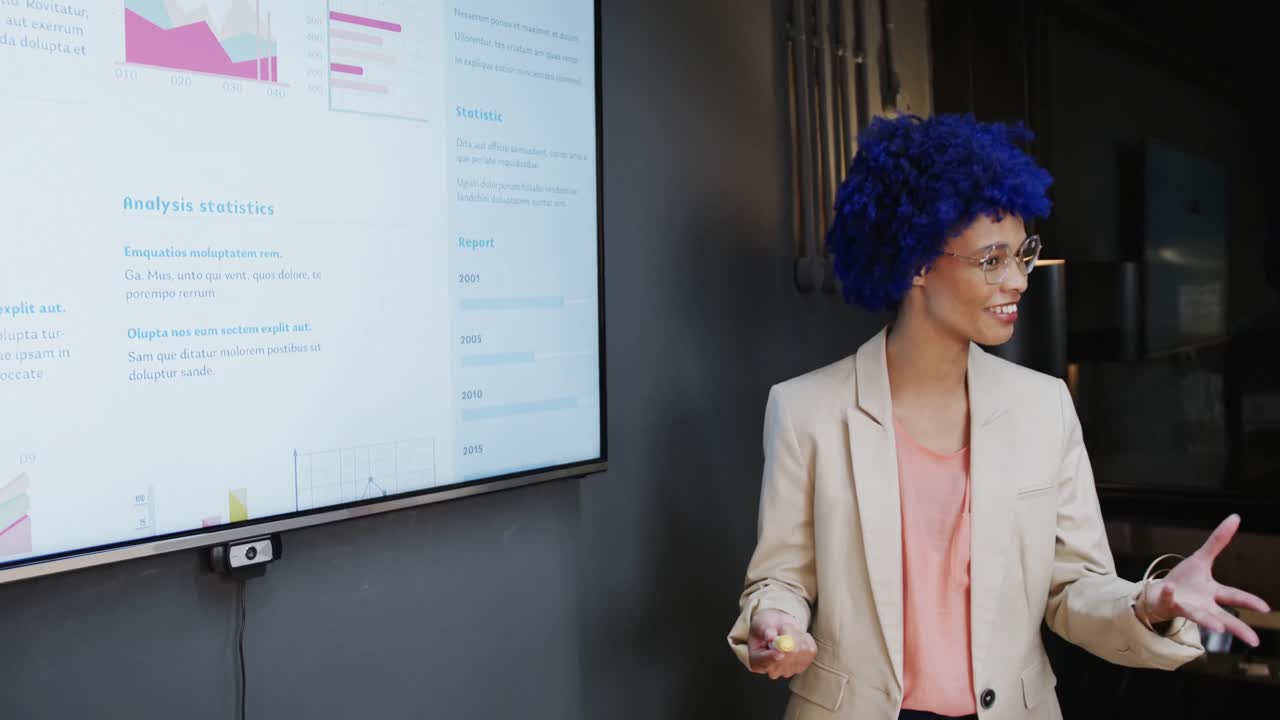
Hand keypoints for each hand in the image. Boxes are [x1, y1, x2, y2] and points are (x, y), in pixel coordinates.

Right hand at [747, 609, 817, 678]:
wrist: (778, 627)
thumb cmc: (766, 626)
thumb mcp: (760, 623)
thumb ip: (764, 629)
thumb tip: (770, 636)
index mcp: (756, 661)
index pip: (764, 663)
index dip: (772, 658)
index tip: (779, 653)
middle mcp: (772, 670)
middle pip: (785, 659)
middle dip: (788, 637)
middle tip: (784, 626)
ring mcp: (789, 670)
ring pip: (800, 651)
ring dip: (797, 635)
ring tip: (788, 632)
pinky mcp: (803, 665)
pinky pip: (810, 650)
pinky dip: (806, 639)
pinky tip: (797, 638)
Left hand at [1140, 514, 1271, 646]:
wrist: (1158, 594)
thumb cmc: (1184, 580)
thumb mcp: (1201, 558)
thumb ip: (1218, 541)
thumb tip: (1235, 517)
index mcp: (1213, 592)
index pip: (1234, 596)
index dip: (1250, 602)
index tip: (1265, 608)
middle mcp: (1203, 604)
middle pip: (1223, 617)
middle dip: (1237, 628)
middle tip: (1253, 640)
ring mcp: (1186, 606)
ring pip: (1199, 616)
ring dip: (1207, 621)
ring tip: (1218, 629)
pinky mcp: (1168, 603)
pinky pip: (1169, 599)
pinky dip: (1170, 594)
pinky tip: (1170, 589)